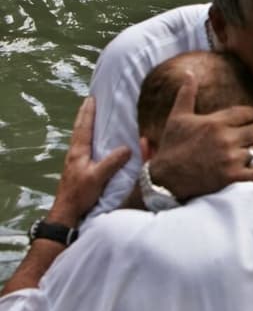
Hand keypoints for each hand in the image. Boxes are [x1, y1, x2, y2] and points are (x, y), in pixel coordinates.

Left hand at [47, 98, 130, 226]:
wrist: (66, 212)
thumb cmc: (80, 194)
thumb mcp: (98, 177)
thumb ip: (111, 162)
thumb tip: (127, 148)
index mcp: (78, 151)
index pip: (84, 127)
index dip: (88, 112)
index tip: (92, 98)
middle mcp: (74, 153)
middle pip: (79, 128)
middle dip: (84, 114)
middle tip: (89, 101)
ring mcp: (74, 160)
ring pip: (79, 136)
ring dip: (84, 124)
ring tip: (90, 115)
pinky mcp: (77, 168)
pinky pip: (82, 145)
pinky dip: (86, 136)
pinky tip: (91, 140)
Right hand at [148, 71, 252, 199]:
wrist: (165, 179)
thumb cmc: (172, 147)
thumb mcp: (177, 118)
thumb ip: (187, 94)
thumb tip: (189, 73)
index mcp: (215, 122)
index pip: (249, 113)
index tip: (251, 120)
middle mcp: (225, 138)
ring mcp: (229, 159)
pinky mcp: (231, 177)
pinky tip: (252, 166)